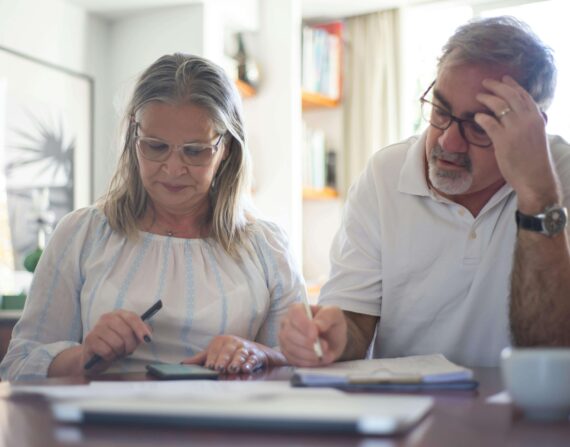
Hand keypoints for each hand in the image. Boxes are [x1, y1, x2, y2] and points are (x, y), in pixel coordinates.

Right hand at [82, 309, 151, 373]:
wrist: (94, 358)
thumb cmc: (115, 345)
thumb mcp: (130, 338)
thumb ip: (140, 333)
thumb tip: (149, 330)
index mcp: (118, 314)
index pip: (132, 317)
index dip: (141, 328)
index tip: (148, 340)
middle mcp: (106, 317)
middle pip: (126, 331)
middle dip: (130, 345)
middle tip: (128, 351)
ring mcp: (97, 327)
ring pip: (117, 343)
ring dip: (119, 352)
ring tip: (116, 352)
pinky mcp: (90, 339)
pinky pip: (107, 351)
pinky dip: (110, 357)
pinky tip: (107, 355)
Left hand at [181, 335, 276, 373]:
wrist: (253, 350)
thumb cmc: (229, 352)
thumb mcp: (215, 352)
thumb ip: (201, 359)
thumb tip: (183, 364)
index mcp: (222, 340)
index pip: (215, 350)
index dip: (212, 358)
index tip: (210, 366)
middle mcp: (234, 342)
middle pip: (228, 351)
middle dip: (224, 360)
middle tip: (220, 368)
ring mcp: (245, 348)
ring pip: (240, 354)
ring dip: (237, 361)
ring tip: (233, 368)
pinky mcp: (255, 354)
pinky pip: (252, 359)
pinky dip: (250, 364)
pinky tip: (246, 369)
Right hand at [278, 303, 346, 366]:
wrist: (332, 339)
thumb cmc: (331, 323)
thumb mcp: (334, 314)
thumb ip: (326, 317)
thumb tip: (317, 326)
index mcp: (297, 309)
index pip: (294, 314)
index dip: (303, 325)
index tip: (315, 334)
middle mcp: (287, 322)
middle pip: (289, 333)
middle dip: (307, 343)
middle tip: (324, 347)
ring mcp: (285, 339)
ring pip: (290, 348)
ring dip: (308, 354)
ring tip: (324, 354)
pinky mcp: (287, 353)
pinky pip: (293, 360)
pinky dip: (307, 362)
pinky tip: (318, 360)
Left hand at [475, 75, 559, 210]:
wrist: (535, 178)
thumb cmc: (534, 161)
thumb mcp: (536, 137)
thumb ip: (529, 125)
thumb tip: (517, 117)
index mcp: (537, 118)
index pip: (524, 96)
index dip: (513, 85)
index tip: (504, 78)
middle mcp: (527, 120)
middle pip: (510, 95)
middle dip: (497, 86)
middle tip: (485, 82)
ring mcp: (515, 129)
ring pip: (499, 105)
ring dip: (487, 98)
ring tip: (478, 96)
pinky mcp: (503, 140)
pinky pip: (489, 122)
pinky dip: (481, 117)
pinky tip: (476, 116)